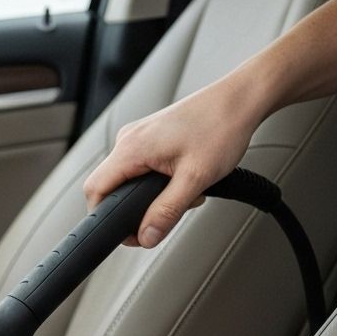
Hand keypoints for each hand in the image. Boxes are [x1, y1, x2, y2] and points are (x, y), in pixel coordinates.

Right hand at [83, 77, 261, 247]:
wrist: (241, 98)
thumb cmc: (222, 126)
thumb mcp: (194, 179)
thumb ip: (166, 212)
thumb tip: (146, 236)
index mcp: (131, 148)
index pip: (95, 191)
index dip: (106, 218)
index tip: (128, 231)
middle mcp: (129, 139)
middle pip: (111, 188)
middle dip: (136, 209)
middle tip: (165, 215)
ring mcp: (139, 136)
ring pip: (129, 180)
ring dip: (152, 196)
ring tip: (184, 192)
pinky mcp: (151, 136)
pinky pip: (142, 168)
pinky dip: (159, 182)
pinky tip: (183, 179)